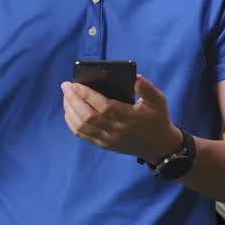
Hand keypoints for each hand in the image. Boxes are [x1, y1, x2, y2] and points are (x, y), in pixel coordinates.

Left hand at [61, 74, 181, 162]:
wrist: (158, 146)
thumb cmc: (157, 119)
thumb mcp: (159, 101)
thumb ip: (147, 89)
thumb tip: (135, 78)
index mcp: (128, 117)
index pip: (103, 106)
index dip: (87, 95)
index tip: (75, 84)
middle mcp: (116, 130)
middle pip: (88, 116)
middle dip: (73, 100)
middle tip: (65, 85)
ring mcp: (108, 139)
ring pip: (82, 126)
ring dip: (70, 110)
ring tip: (66, 95)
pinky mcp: (104, 144)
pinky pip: (83, 135)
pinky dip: (72, 123)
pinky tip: (69, 111)